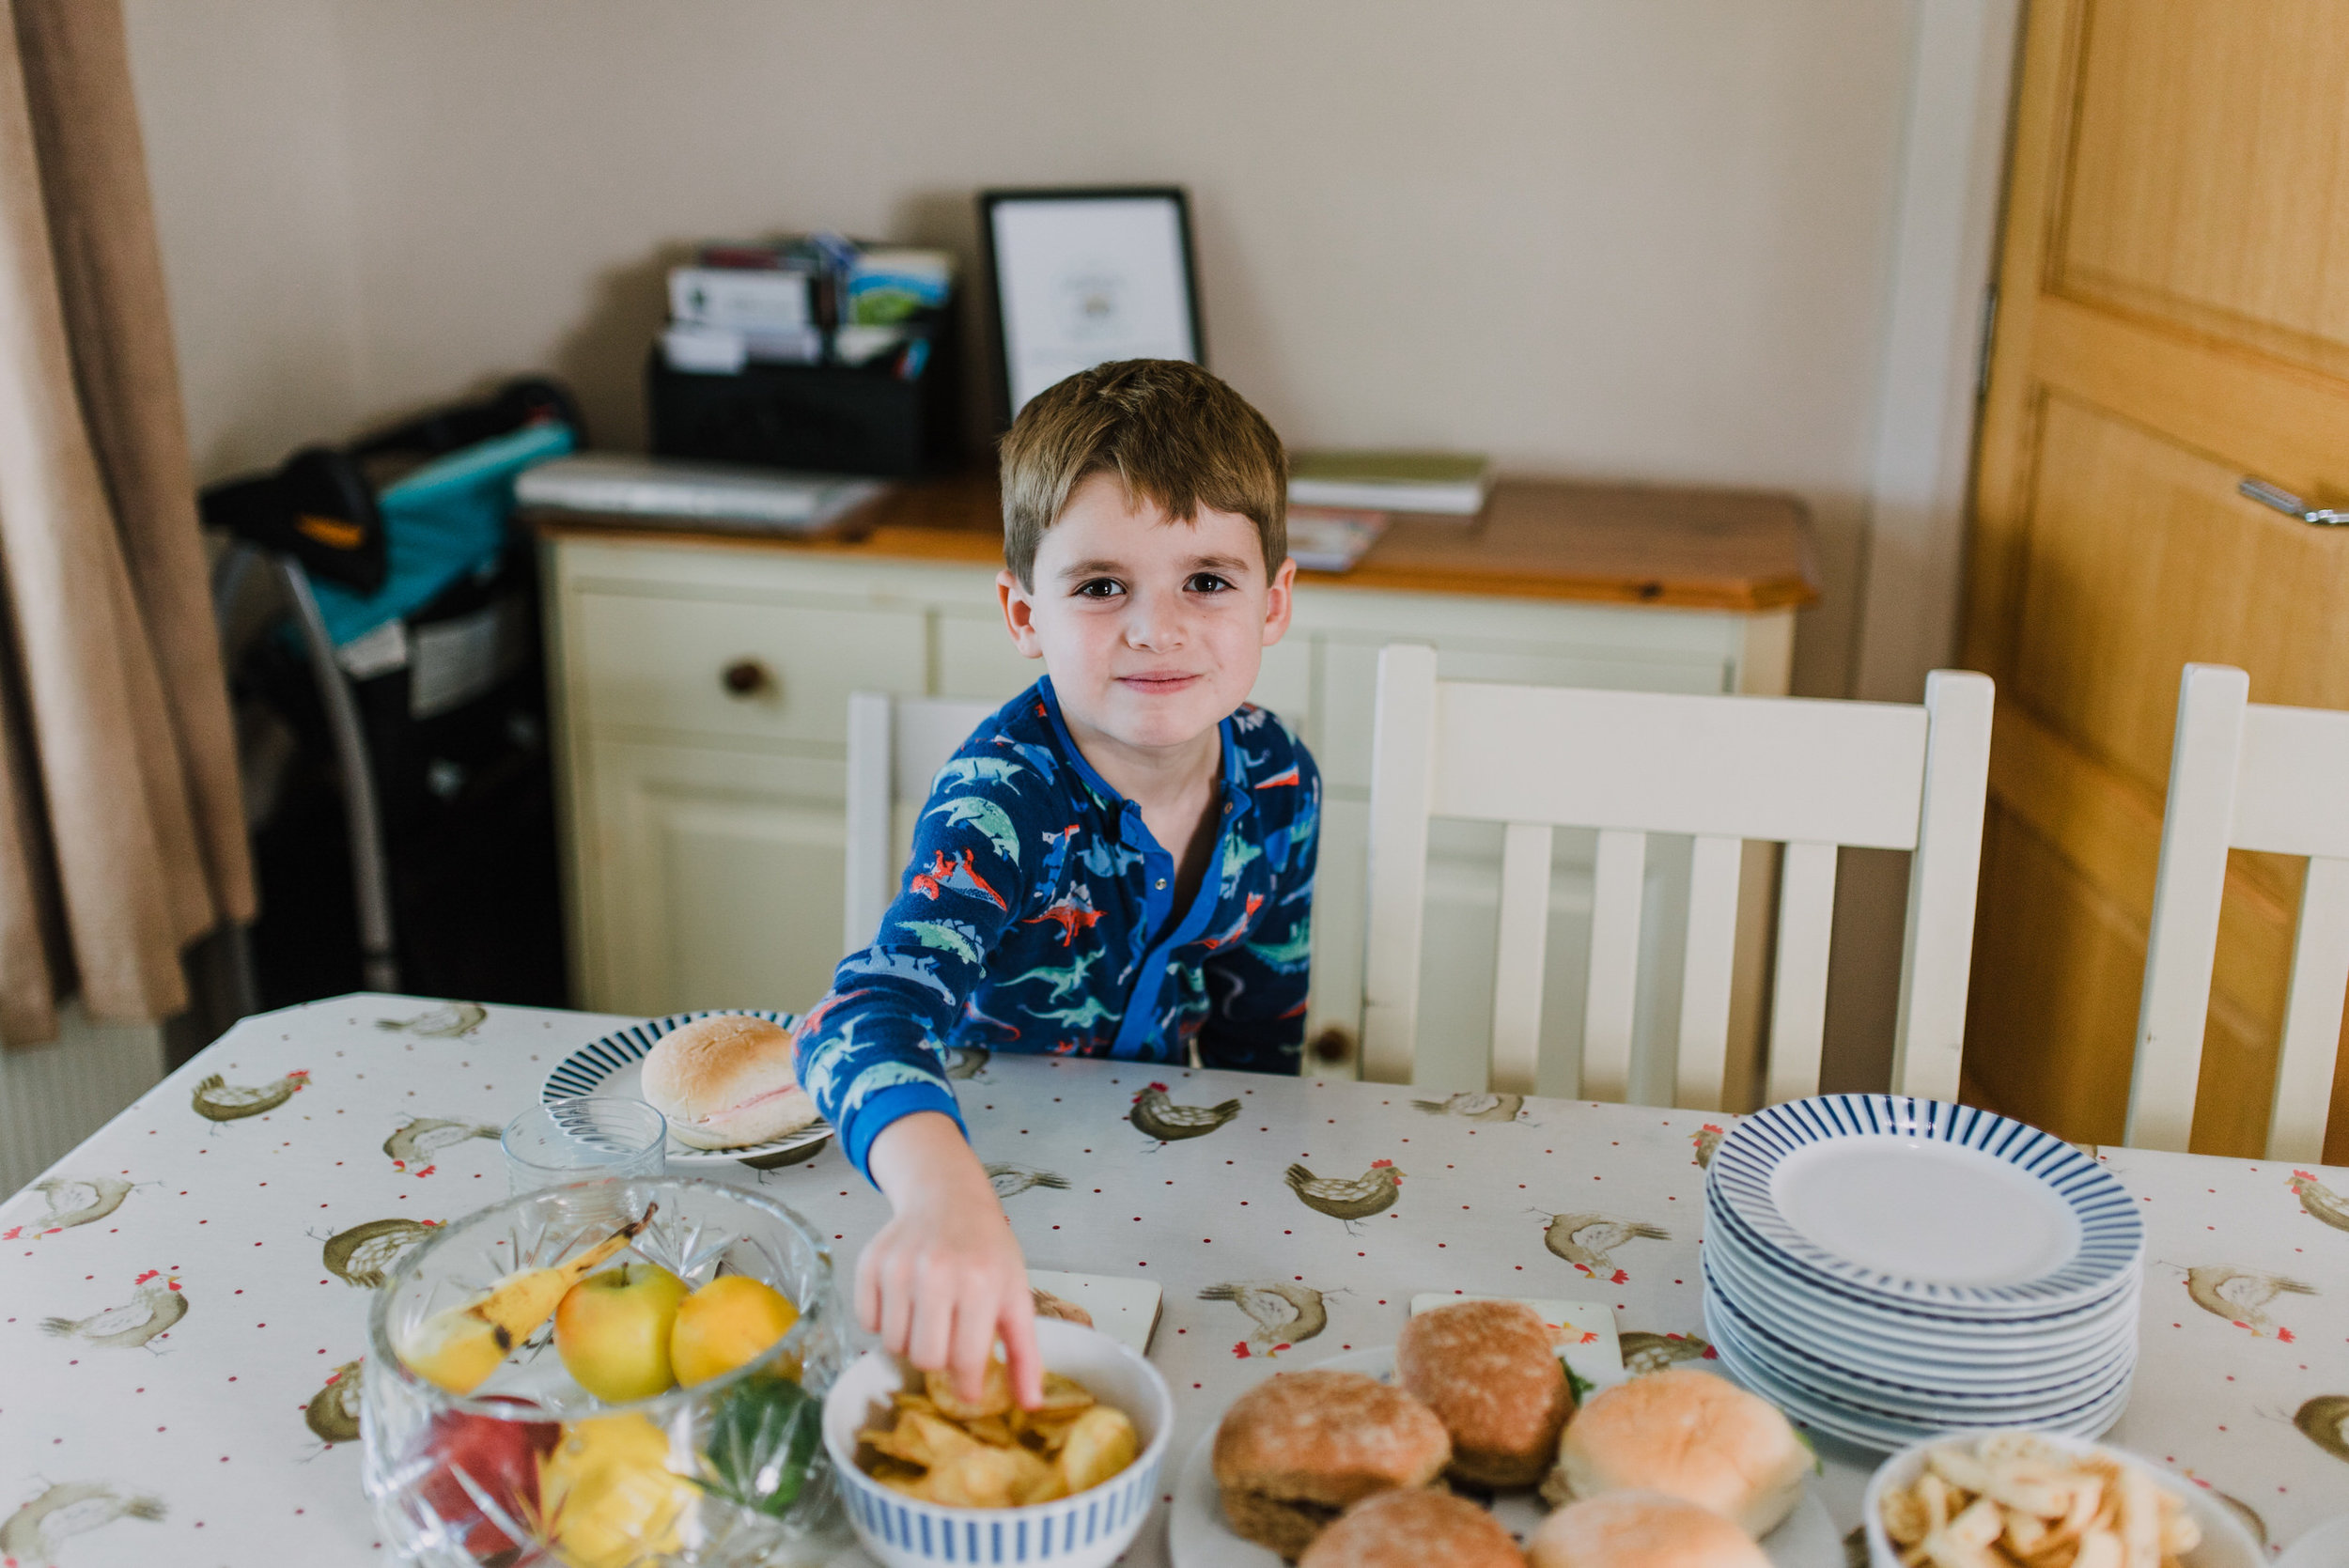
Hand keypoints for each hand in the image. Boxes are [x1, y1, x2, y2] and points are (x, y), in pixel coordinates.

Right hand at [858, 1112, 1041, 1408]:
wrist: (948, 1196)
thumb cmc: (988, 1250)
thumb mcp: (1016, 1295)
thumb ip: (1025, 1354)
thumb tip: (1031, 1405)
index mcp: (980, 1284)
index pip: (963, 1362)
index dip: (967, 1385)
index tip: (970, 1389)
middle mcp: (936, 1273)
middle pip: (924, 1359)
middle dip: (939, 1359)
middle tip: (950, 1337)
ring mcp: (898, 1267)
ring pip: (893, 1345)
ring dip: (912, 1341)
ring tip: (931, 1314)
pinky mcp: (870, 1264)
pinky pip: (867, 1323)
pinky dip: (885, 1322)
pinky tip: (907, 1300)